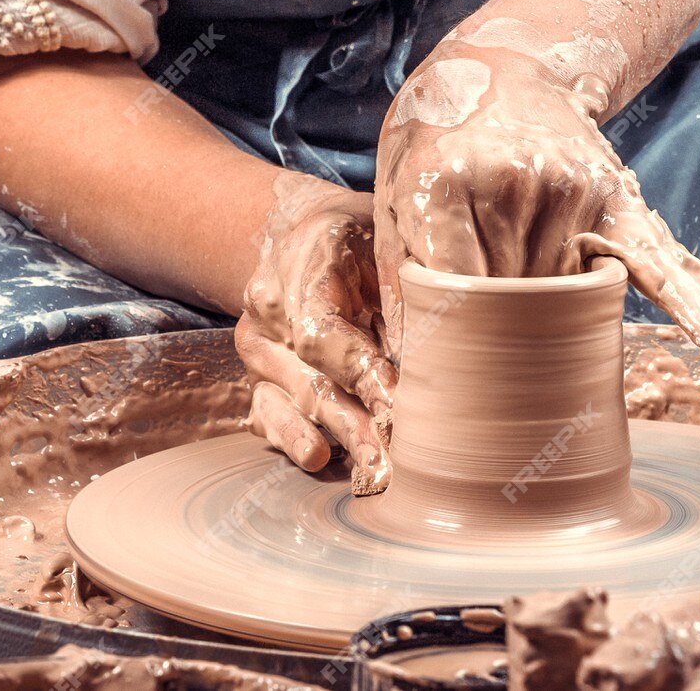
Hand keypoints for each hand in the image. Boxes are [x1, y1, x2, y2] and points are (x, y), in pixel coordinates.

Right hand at [234, 179, 397, 493]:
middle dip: (354, 419)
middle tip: (391, 453)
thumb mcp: (387, 241)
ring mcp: (257, 347)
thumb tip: (442, 343)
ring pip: (287, 402)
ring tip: (368, 466)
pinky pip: (268, 416)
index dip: (359, 369)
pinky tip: (322, 459)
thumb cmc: (361, 240)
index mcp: (300, 263)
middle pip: (308, 374)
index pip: (323, 330)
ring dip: (331, 436)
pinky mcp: (259, 378)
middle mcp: (267, 309)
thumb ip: (403, 287)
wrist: (304, 233)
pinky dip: (295, 439)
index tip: (396, 400)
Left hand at [373, 38, 699, 356]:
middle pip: (515, 300)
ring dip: (555, 313)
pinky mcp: (617, 195)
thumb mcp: (394, 191)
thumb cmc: (438, 135)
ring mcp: (574, 189)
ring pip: (568, 293)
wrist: (504, 64)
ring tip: (540, 305)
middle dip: (502, 327)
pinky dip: (690, 299)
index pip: (457, 293)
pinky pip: (656, 256)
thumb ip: (400, 275)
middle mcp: (516, 183)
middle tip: (490, 338)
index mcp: (448, 182)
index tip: (456, 367)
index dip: (457, 334)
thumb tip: (407, 365)